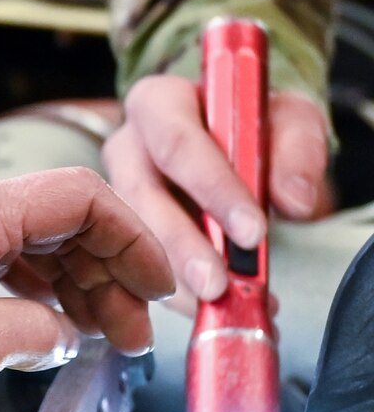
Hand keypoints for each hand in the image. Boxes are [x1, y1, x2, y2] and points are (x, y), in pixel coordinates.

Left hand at [0, 168, 172, 411]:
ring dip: (62, 288)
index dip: (135, 243)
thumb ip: (30, 333)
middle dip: (104, 275)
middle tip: (131, 332)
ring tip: (90, 339)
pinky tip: (32, 334)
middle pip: (52, 221)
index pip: (80, 200)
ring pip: (16, 244)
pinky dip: (16, 294)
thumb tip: (59, 333)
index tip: (160, 286)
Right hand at [103, 74, 329, 312]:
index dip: (213, 189)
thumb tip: (295, 200)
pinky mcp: (116, 230)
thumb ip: (297, 150)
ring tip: (213, 304)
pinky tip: (199, 308)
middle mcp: (126, 147)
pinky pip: (130, 266)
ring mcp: (114, 192)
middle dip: (182, 249)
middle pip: (143, 199)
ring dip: (172, 279)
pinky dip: (167, 293)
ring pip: (129, 240)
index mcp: (158, 104)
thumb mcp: (287, 119)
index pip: (178, 144)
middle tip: (218, 285)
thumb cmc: (251, 123)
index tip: (251, 231)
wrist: (228, 139)